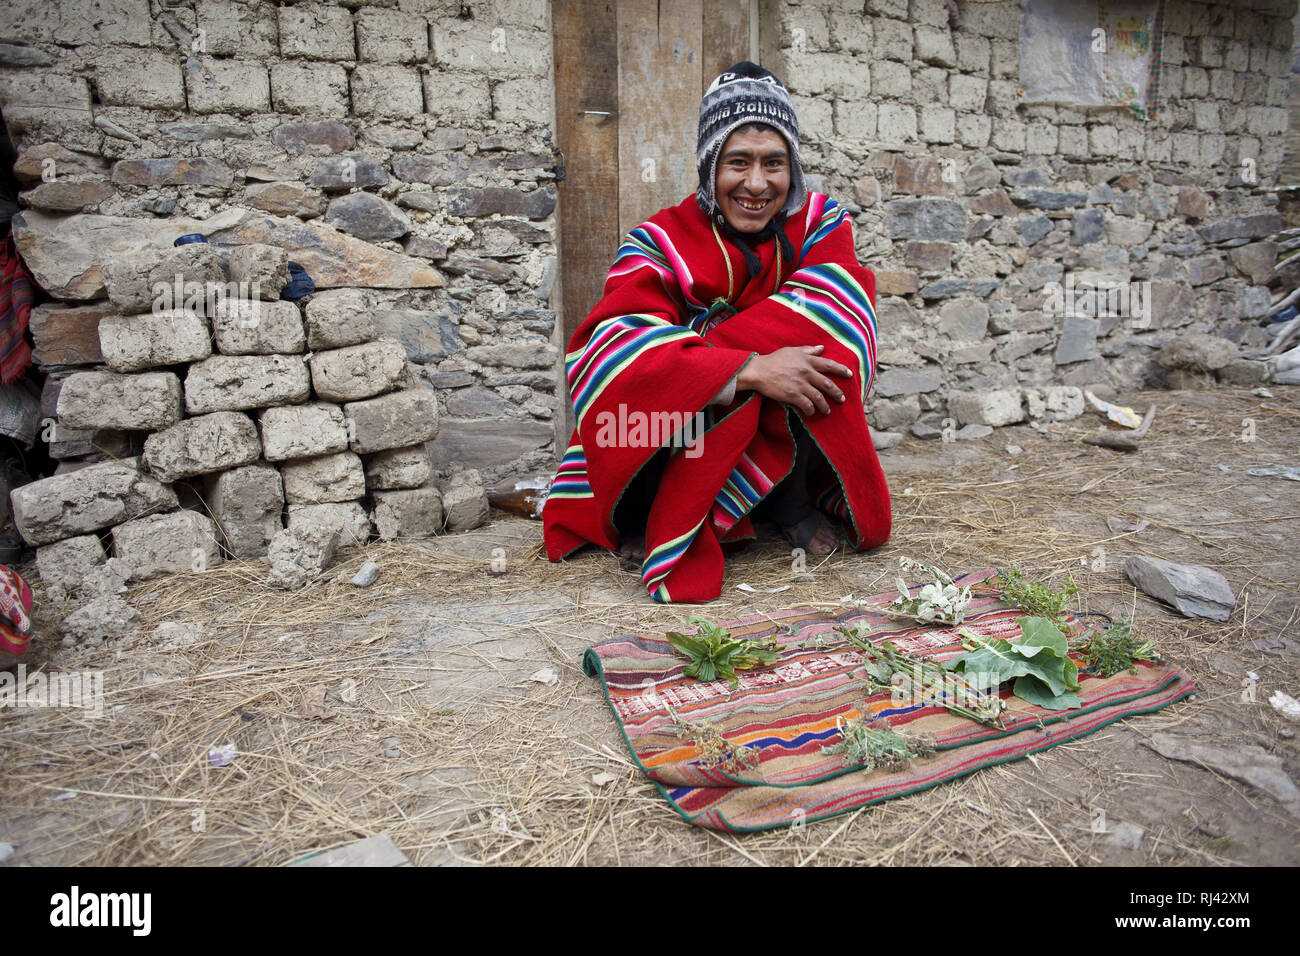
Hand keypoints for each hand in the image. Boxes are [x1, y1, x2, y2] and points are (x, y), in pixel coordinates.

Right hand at [736, 345, 851, 416]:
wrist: (758, 371)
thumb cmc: (774, 360)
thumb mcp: (792, 350)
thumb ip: (808, 350)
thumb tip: (822, 348)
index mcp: (807, 360)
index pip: (829, 365)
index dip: (841, 370)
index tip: (850, 375)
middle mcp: (806, 372)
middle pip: (827, 384)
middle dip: (837, 393)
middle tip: (842, 399)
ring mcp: (800, 384)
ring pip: (819, 397)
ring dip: (824, 406)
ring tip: (827, 411)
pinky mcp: (792, 395)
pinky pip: (807, 405)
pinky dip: (811, 410)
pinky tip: (811, 412)